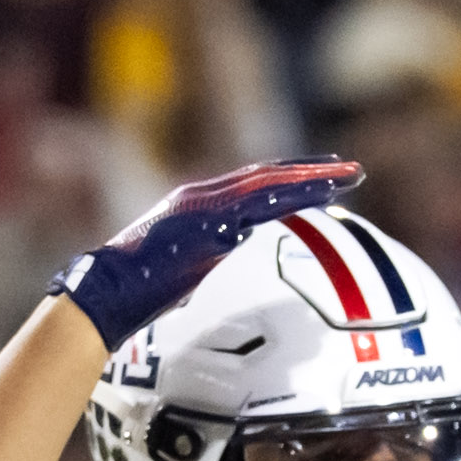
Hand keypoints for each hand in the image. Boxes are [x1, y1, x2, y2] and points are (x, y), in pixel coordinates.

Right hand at [54, 157, 365, 348]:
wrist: (109, 292)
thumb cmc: (142, 288)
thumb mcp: (187, 265)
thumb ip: (212, 250)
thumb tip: (233, 247)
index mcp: (199, 204)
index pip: (254, 186)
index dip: (291, 179)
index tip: (325, 178)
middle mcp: (204, 195)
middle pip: (268, 175)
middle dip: (311, 170)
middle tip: (351, 168)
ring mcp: (205, 205)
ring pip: (269, 183)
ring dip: (311, 178)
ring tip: (346, 175)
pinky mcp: (206, 221)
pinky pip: (259, 205)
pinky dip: (291, 196)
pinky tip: (320, 193)